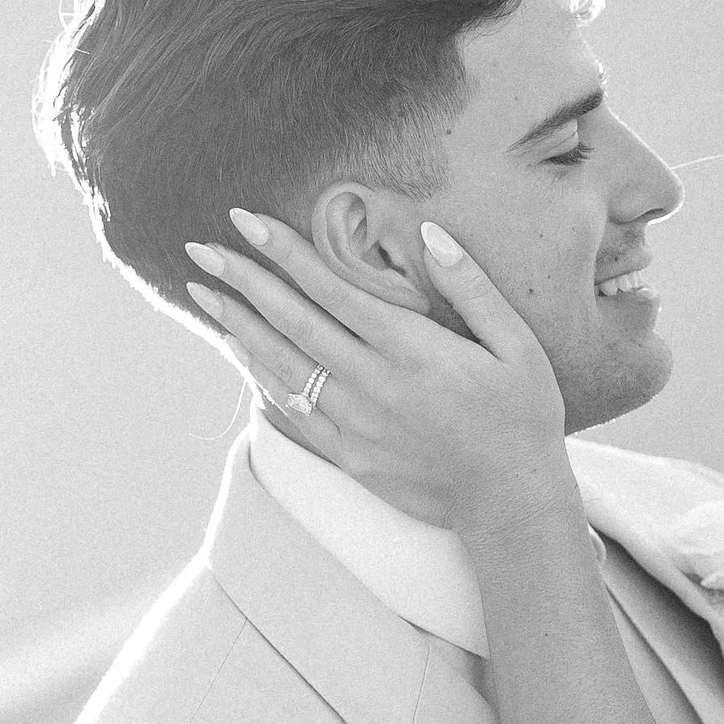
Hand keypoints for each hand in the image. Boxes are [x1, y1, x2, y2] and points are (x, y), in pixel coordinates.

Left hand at [181, 210, 570, 536]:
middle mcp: (374, 384)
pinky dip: (260, 377)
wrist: (511, 502)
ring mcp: (356, 424)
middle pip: (292, 321)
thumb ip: (472, 287)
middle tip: (201, 250)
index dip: (284, 251)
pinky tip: (239, 351)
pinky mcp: (349, 456)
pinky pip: (292, 411)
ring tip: (204, 294)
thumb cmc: (521, 417)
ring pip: (282, 365)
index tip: (244, 221)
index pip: (331, 287)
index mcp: (412, 349)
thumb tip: (430, 235)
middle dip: (243, 280)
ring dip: (238, 325)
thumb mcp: (517, 345)